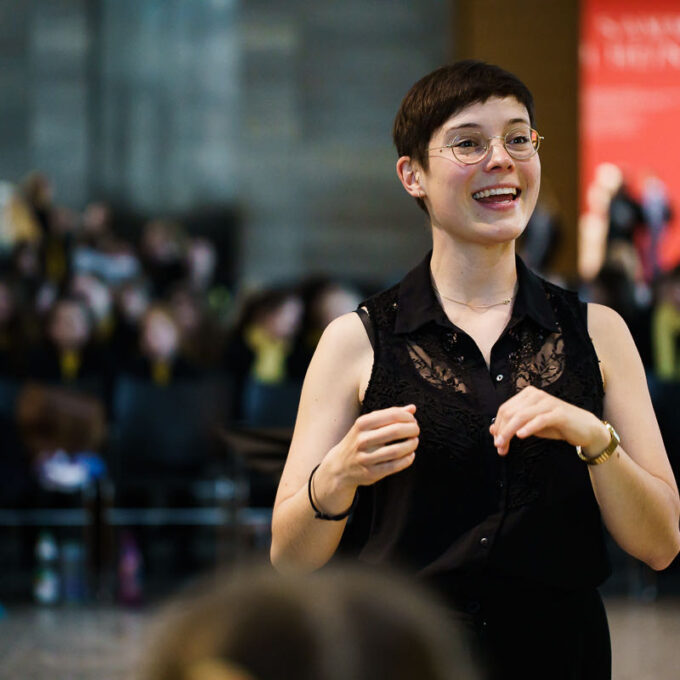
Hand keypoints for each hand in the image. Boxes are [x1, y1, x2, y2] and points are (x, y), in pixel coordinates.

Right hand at [315, 405, 418, 512]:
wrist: (339, 466)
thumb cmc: (359, 440)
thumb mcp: (368, 425)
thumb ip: (389, 415)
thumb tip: (412, 408)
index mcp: (362, 424)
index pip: (392, 415)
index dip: (407, 417)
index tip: (413, 420)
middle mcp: (362, 440)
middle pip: (396, 431)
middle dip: (412, 429)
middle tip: (416, 430)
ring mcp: (366, 458)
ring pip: (397, 450)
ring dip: (411, 445)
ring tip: (414, 442)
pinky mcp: (371, 473)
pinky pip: (395, 466)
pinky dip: (407, 459)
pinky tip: (410, 455)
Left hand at [489, 386, 608, 456]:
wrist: (585, 428)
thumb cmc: (556, 425)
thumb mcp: (531, 426)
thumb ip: (513, 425)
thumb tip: (493, 430)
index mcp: (527, 395)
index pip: (505, 409)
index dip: (498, 426)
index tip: (496, 442)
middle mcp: (536, 395)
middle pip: (510, 413)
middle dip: (502, 431)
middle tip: (499, 447)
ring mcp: (548, 402)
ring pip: (521, 416)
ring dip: (509, 432)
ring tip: (504, 445)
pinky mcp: (559, 413)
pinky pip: (539, 420)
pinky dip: (528, 428)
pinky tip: (521, 436)